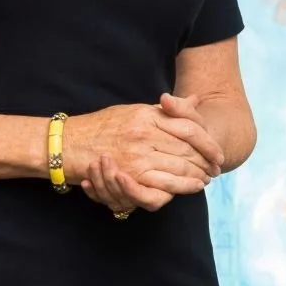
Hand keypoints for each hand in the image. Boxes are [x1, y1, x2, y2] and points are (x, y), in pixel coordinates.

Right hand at [65, 100, 224, 214]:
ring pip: (180, 166)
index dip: (207, 142)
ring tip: (206, 179)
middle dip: (206, 160)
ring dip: (197, 174)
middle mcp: (145, 132)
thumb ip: (164, 109)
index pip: (189, 127)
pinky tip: (191, 187)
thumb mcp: (133, 110)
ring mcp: (138, 153)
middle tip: (217, 167)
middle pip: (188, 148)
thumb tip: (194, 99)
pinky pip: (163, 182)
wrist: (68, 143)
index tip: (217, 151)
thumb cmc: (100, 126)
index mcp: (147, 114)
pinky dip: (181, 186)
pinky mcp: (130, 173)